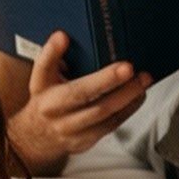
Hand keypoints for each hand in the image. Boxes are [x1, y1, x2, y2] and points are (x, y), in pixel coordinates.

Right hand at [7, 31, 149, 171]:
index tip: (120, 65)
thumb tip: (62, 36)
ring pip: (106, 116)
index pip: (74, 89)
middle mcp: (61, 118)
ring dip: (129, 97)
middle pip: (94, 104)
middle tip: (136, 71)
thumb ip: (49, 56)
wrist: (36, 137)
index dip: (97, 77)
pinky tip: (137, 95)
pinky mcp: (87, 142)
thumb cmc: (44, 102)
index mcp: (48, 100)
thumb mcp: (39, 78)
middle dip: (117, 86)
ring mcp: (75, 133)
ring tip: (143, 81)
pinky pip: (112, 125)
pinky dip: (128, 109)